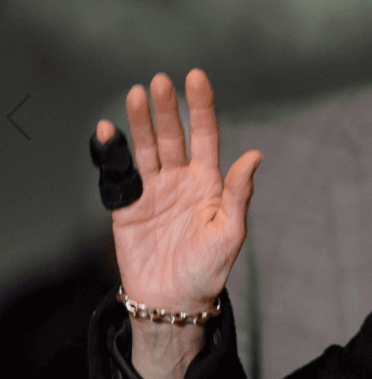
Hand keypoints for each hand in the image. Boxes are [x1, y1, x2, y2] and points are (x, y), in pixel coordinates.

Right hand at [97, 69, 261, 313]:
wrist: (172, 301)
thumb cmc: (209, 269)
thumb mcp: (230, 232)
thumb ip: (238, 193)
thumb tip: (255, 155)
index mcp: (209, 182)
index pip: (206, 135)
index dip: (201, 107)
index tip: (195, 77)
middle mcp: (181, 180)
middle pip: (173, 135)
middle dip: (167, 108)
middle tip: (158, 82)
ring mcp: (153, 190)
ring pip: (146, 147)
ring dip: (141, 121)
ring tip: (135, 94)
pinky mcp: (127, 206)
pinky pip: (118, 173)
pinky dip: (112, 150)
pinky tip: (109, 129)